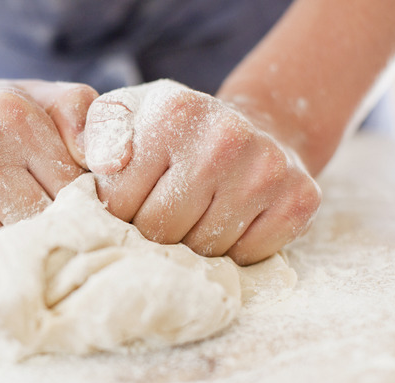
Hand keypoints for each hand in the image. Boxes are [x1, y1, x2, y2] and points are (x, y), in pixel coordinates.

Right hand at [0, 80, 95, 272]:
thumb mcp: (27, 100)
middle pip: (42, 222)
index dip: (80, 210)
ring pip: (9, 251)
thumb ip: (80, 114)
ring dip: (15, 255)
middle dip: (49, 235)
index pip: (74, 186)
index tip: (75, 218)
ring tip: (8, 242)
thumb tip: (114, 162)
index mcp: (11, 114)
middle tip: (46, 238)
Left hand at [77, 79, 320, 264]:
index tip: (131, 202)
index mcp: (172, 113)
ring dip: (192, 245)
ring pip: (203, 251)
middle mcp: (224, 137)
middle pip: (161, 230)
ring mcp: (267, 169)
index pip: (119, 204)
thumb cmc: (172, 133)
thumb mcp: (125, 116)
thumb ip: (96, 136)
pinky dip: (233, 251)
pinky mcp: (299, 200)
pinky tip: (231, 221)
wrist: (253, 128)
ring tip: (196, 215)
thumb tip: (94, 164)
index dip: (119, 213)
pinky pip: (247, 257)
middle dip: (153, 233)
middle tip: (163, 215)